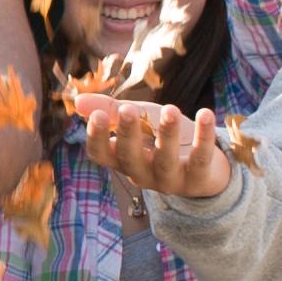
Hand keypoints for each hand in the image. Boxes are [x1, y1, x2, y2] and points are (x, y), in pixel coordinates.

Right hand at [93, 99, 233, 200]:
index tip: (97, 115)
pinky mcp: (198, 178)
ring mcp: (169, 180)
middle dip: (128, 134)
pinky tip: (205, 113)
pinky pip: (200, 158)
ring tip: (170, 109)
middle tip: (128, 110)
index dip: (97, 137)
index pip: (101, 154)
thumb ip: (111, 110)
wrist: (205, 169)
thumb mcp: (139, 121)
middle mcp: (142, 173)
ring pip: (165, 161)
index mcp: (122, 159)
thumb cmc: (162, 140)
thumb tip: (77, 100)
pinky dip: (204, 136)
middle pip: (130, 158)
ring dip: (167, 135)